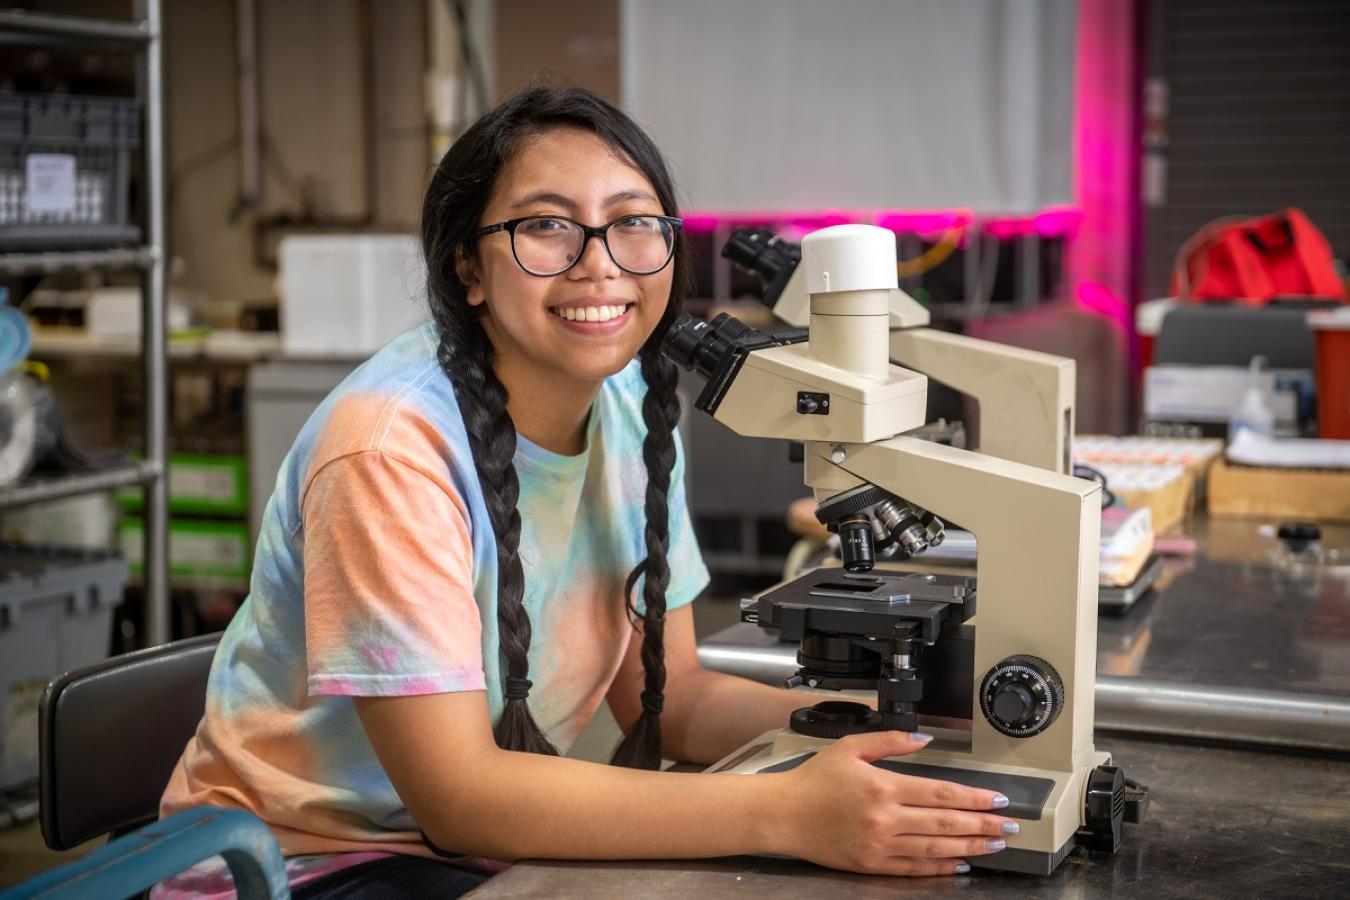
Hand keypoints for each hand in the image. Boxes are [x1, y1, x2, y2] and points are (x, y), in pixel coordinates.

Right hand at [772, 730, 1016, 876]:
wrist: (783, 815)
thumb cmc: (813, 780)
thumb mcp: (850, 747)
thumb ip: (890, 740)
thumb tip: (925, 739)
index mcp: (883, 787)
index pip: (941, 793)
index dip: (974, 798)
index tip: (996, 799)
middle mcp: (885, 819)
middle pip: (946, 823)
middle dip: (983, 824)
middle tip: (1010, 826)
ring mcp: (880, 845)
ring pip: (937, 848)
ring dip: (970, 846)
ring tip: (995, 845)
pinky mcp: (872, 864)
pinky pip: (915, 868)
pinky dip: (941, 867)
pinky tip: (960, 864)